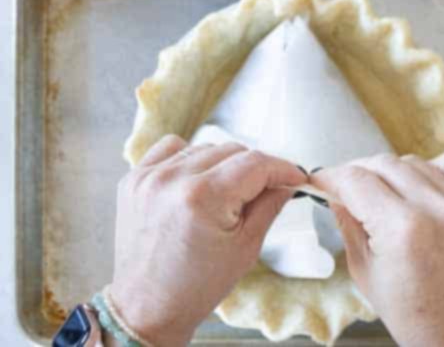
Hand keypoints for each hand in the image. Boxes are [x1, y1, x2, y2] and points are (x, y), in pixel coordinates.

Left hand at [109, 134, 305, 346]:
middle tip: (257, 195)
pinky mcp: (134, 179)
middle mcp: (173, 180)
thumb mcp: (246, 247)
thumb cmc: (195, 287)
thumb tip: (289, 180)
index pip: (257, 163)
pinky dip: (189, 159)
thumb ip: (271, 204)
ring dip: (222, 165)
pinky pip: (172, 148)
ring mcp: (149, 177)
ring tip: (221, 196)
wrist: (146, 310)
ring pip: (207, 147)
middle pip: (233, 150)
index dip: (282, 168)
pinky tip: (193, 183)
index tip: (294, 176)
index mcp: (203, 197)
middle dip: (252, 171)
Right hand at [313, 153, 443, 346]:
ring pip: (414, 161)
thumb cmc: (409, 312)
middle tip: (345, 187)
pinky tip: (417, 190)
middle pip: (384, 164)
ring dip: (391, 172)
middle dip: (358, 172)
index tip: (321, 180)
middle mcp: (435, 208)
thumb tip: (335, 192)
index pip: (357, 181)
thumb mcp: (365, 272)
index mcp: (402, 229)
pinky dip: (428, 169)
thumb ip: (349, 224)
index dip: (333, 177)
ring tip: (380, 194)